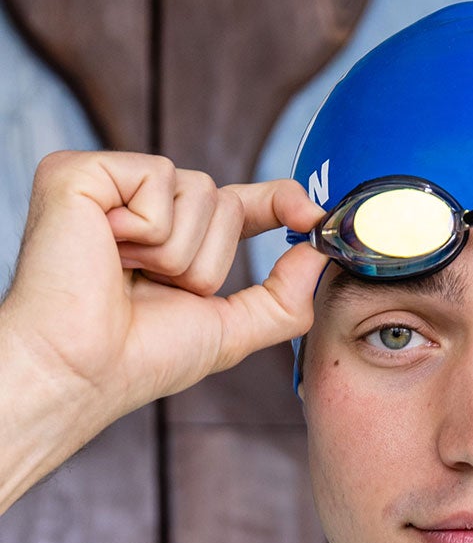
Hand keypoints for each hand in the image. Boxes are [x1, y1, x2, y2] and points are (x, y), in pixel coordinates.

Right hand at [0, 150, 325, 509]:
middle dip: (209, 260)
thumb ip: (283, 298)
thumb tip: (320, 255)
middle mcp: (144, 209)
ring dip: (178, 252)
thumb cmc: (142, 357)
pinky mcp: (82, 172)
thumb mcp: (231, 330)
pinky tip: (108, 249)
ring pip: (200, 190)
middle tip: (158, 288)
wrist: (85, 370)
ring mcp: (112, 188)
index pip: (241, 207)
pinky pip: (158, 178)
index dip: (278, 202)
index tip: (310, 215)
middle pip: (226, 200)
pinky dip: (147, 228)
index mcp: (177, 241)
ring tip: (128, 273)